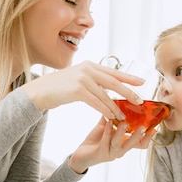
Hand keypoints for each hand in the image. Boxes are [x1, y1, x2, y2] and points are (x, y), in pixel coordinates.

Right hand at [21, 61, 144, 120]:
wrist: (39, 91)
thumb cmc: (59, 88)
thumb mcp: (77, 78)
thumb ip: (92, 79)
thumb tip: (107, 86)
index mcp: (90, 65)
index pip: (113, 72)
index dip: (129, 78)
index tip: (142, 82)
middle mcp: (88, 69)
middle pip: (114, 82)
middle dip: (128, 92)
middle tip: (139, 100)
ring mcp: (83, 78)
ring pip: (106, 94)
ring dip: (116, 106)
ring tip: (124, 115)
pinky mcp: (78, 90)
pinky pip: (96, 102)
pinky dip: (105, 110)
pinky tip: (111, 116)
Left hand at [68, 117, 155, 173]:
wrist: (81, 154)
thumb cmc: (96, 140)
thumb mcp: (106, 125)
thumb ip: (113, 114)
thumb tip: (117, 98)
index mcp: (125, 143)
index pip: (142, 143)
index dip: (149, 137)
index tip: (154, 128)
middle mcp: (121, 150)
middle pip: (135, 145)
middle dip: (140, 135)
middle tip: (144, 126)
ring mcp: (112, 153)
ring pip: (120, 144)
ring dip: (122, 133)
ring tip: (124, 123)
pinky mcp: (101, 154)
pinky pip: (106, 142)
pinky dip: (108, 131)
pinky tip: (108, 122)